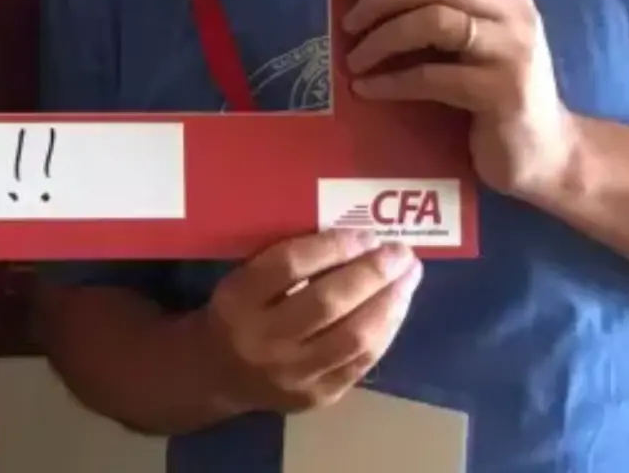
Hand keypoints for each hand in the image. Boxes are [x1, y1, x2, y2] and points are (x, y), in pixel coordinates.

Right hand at [203, 229, 421, 413]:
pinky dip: (385, 331)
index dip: (333, 247)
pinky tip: (397, 308)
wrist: (219, 374)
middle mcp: (264, 340)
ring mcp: (293, 374)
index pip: (289, 266)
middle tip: (401, 253)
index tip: (366, 233)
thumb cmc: (238, 311)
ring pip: (353, 337)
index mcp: (237, 299)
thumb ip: (286, 260)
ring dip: (389, 303)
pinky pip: (361, 362)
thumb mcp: (243, 278)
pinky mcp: (318, 396)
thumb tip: (352, 238)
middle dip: (372, 274)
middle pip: (327, 302)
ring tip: (409, 278)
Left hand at [332, 0, 574, 197]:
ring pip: (433, 21)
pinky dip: (392, 81)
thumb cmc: (493, 93)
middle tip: (347, 24)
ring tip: (354, 60)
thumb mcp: (469, 44)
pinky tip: (367, 89)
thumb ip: (435, 11)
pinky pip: (433, 77)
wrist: (547, 155)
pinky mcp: (503, 93)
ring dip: (382, 39)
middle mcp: (513, 12)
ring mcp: (513, 50)